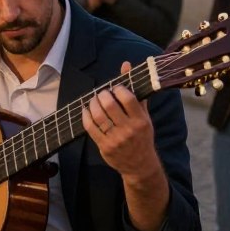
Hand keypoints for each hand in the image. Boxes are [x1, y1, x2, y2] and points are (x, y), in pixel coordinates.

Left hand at [82, 62, 157, 179]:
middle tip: (101, 94)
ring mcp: (116, 139)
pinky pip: (90, 128)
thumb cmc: (142, 136)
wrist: (140, 165)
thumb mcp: (144, 116)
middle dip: (101, 95)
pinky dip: (85, 116)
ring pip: (98, 116)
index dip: (117, 89)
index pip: (127, 98)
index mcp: (141, 120)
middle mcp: (129, 129)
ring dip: (92, 104)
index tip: (114, 88)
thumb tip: (126, 65)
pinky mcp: (104, 146)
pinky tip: (86, 111)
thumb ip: (135, 92)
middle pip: (109, 105)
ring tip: (93, 101)